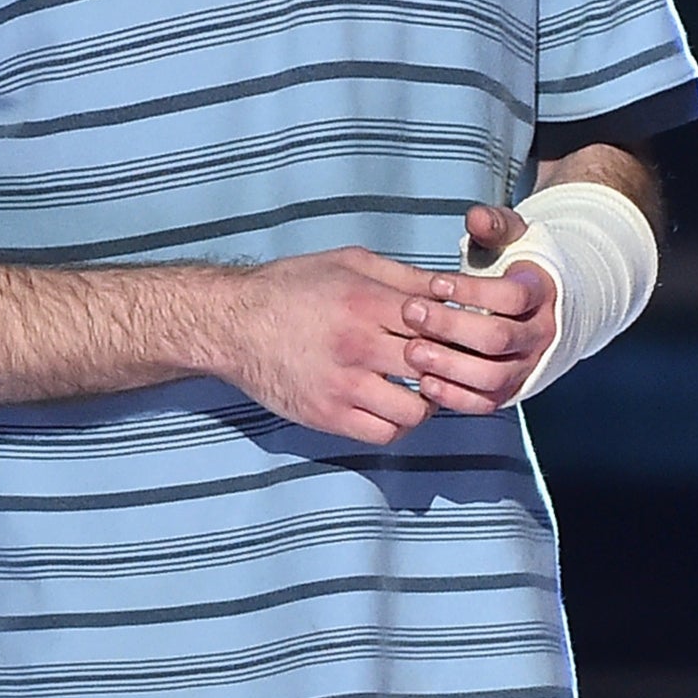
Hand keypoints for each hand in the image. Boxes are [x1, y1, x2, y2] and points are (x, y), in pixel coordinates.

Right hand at [219, 248, 440, 444]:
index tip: (464, 332)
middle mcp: (358, 346)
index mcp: (366, 302)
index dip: (460, 330)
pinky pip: (385, 434)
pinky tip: (396, 406)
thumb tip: (452, 287)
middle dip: (451, 366)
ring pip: (416, 409)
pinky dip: (399, 424)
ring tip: (423, 388)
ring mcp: (343, 386)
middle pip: (434, 365)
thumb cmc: (291, 287)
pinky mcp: (328, 416)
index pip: (439, 322)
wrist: (233, 324)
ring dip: (428, 401)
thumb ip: (402, 276)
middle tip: (453, 363)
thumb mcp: (348, 263)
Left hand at [399, 203, 559, 415]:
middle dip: (450, 327)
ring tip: (411, 350)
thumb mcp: (512, 238)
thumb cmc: (516, 271)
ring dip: (448, 365)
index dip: (472, 291)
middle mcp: (540, 335)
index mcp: (543, 294)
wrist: (541, 309)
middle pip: (498, 338)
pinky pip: (485, 402)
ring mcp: (526, 366)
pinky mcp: (509, 390)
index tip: (436, 282)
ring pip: (492, 376)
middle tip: (410, 313)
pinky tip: (425, 382)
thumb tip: (477, 217)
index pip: (513, 297)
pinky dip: (455, 396)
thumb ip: (495, 225)